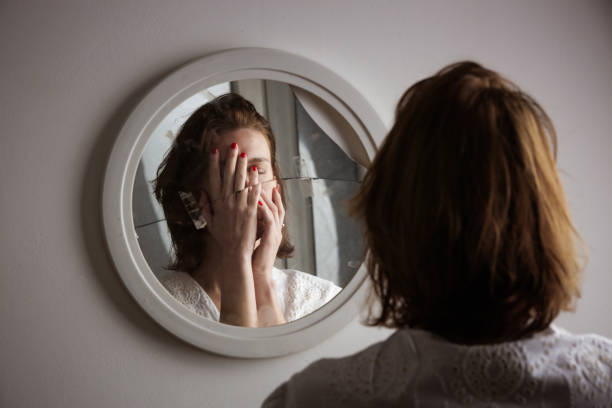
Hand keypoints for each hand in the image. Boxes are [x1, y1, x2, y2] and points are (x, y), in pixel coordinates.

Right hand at [199, 145, 260, 259]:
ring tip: (243, 153)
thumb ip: (206, 207)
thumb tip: (202, 193)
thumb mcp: (210, 222)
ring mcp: (240, 206)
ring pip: (240, 181)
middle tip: (233, 145)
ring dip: (242, 166)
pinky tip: (255, 171)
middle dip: (230, 159)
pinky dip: (254, 181)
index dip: (214, 164)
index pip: (214, 179)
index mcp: (217, 204)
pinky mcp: (251, 210)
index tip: (215, 152)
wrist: (235, 251)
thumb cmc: (223, 238)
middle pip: (228, 176)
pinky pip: (253, 193)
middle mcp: (228, 202)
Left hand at [252, 182, 284, 279]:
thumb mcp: (255, 238)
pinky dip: (263, 209)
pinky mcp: (271, 237)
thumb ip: (253, 226)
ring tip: (257, 183)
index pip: (274, 207)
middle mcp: (276, 228)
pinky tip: (255, 201)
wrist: (258, 274)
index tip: (265, 181)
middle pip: (276, 204)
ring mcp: (275, 232)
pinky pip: (269, 220)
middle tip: (260, 176)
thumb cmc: (254, 257)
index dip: (270, 194)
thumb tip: (246, 215)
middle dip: (268, 189)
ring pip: (273, 209)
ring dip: (265, 196)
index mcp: (272, 228)